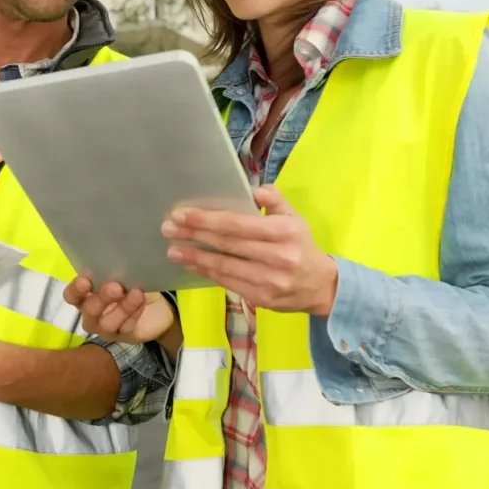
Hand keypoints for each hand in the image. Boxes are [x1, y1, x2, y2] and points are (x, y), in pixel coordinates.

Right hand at [63, 277, 175, 344]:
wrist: (157, 308)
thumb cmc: (132, 286)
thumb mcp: (123, 275)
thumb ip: (113, 270)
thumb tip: (113, 259)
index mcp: (86, 296)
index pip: (71, 295)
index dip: (75, 290)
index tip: (85, 280)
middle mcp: (92, 314)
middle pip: (89, 310)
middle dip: (101, 298)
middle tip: (115, 286)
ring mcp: (106, 328)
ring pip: (107, 323)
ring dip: (121, 308)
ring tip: (136, 293)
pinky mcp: (123, 336)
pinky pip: (125, 327)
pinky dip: (134, 313)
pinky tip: (141, 300)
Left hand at [162, 184, 338, 316]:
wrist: (320, 287)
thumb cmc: (301, 246)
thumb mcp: (294, 218)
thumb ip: (274, 201)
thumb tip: (252, 189)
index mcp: (284, 232)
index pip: (237, 224)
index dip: (207, 220)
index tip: (182, 214)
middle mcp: (277, 257)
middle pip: (227, 244)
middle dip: (194, 235)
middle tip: (168, 228)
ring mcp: (268, 280)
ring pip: (223, 267)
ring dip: (195, 257)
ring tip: (173, 250)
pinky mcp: (261, 298)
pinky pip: (227, 282)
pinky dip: (207, 272)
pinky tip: (192, 263)